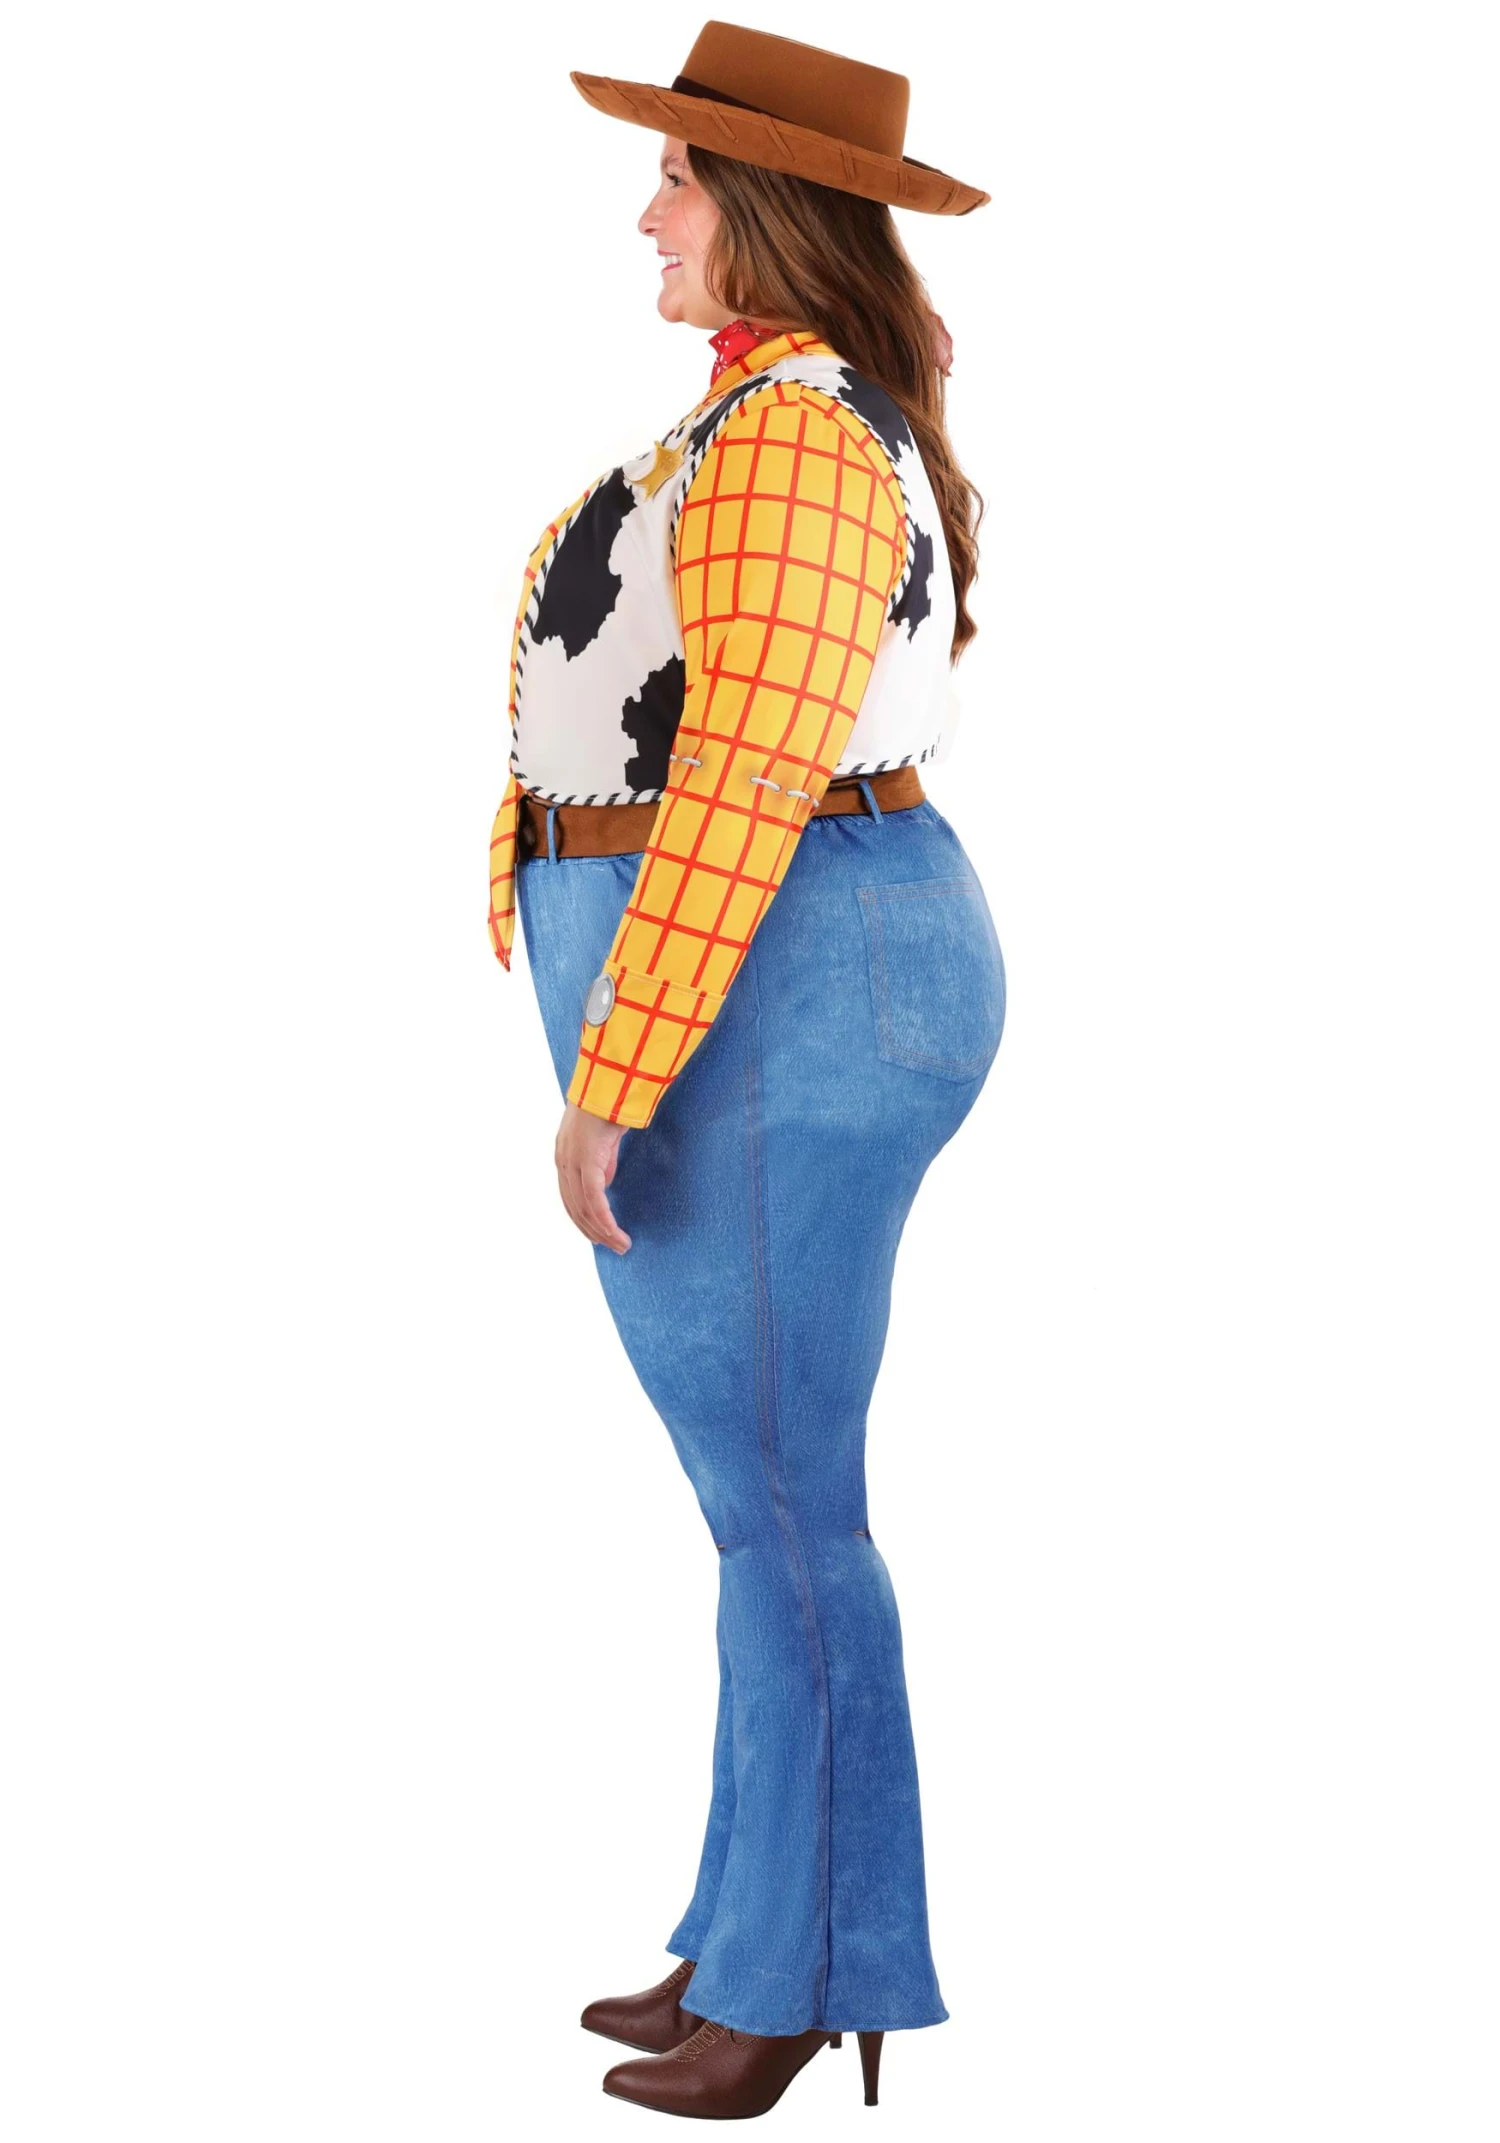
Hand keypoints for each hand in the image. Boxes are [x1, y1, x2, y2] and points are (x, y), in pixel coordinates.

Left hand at [554, 1100, 632, 1253]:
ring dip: (601, 1231)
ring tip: (620, 1245)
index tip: (599, 1234)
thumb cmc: (609, 1104)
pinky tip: (614, 1233)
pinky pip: (594, 1200)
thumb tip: (605, 1182)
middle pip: (574, 1208)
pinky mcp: (586, 1163)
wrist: (609, 1083)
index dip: (584, 1218)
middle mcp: (564, 1162)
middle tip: (613, 1246)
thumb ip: (603, 1161)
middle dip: (593, 1232)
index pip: (570, 1197)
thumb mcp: (603, 1139)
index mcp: (565, 1156)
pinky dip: (604, 1220)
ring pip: (583, 1209)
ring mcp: (572, 1163)